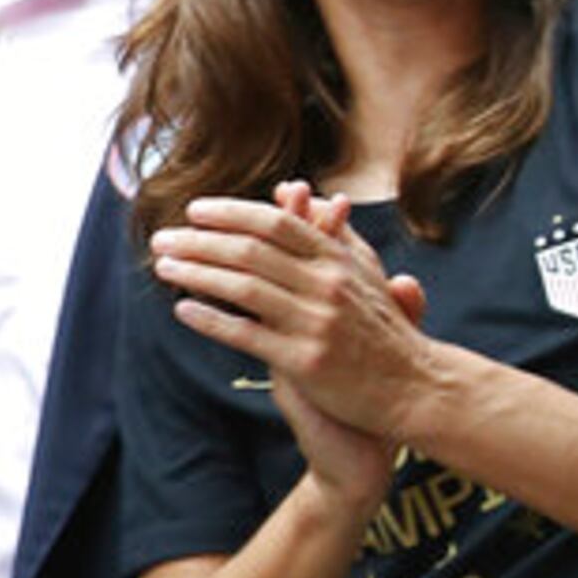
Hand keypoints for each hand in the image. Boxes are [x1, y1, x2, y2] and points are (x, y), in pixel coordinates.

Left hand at [150, 183, 433, 492]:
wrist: (415, 388)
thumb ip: (327, 230)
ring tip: (163, 267)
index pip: (275, 223)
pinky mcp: (305, 362)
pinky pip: (246, 334)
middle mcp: (327, 285)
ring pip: (242, 288)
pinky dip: (211, 319)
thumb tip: (291, 189)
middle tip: (162, 238)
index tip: (194, 211)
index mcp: (338, 260)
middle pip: (249, 251)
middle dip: (199, 242)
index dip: (230, 214)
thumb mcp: (363, 271)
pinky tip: (184, 310)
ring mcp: (316, 323)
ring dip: (196, 274)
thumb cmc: (383, 329)